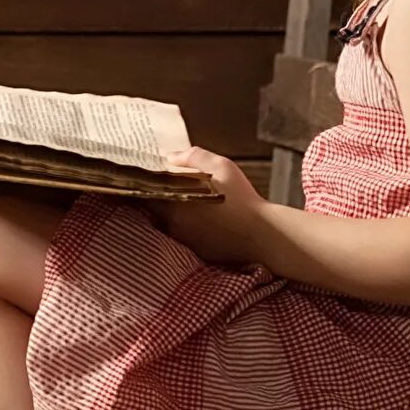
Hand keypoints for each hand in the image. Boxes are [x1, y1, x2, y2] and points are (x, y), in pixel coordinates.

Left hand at [153, 146, 266, 265]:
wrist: (263, 234)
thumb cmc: (244, 199)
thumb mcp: (222, 167)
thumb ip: (194, 157)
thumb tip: (171, 156)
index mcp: (175, 204)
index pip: (146, 194)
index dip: (147, 185)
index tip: (152, 178)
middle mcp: (174, 225)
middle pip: (156, 210)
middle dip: (160, 199)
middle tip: (171, 188)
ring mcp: (185, 241)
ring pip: (169, 225)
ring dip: (174, 215)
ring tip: (189, 204)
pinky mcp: (197, 252)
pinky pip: (185, 238)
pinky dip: (189, 229)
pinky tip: (202, 221)